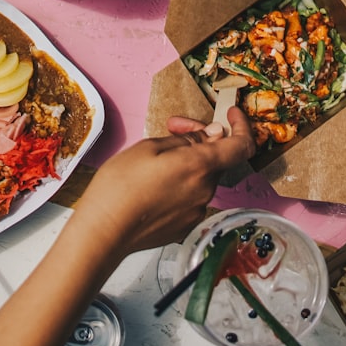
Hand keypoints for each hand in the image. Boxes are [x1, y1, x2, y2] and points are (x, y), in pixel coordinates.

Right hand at [71, 107, 255, 256]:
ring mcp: (196, 211)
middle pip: (216, 159)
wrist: (104, 231)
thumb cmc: (120, 187)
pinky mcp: (185, 226)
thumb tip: (212, 135)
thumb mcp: (148, 148)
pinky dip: (179, 184)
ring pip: (201, 178)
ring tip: (152, 160)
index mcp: (200, 166)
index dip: (241, 126)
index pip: (242, 145)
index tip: (229, 115)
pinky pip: (190, 197)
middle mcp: (205, 190)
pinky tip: (152, 185)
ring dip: (186, 163)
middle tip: (171, 128)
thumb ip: (186, 140)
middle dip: (198, 140)